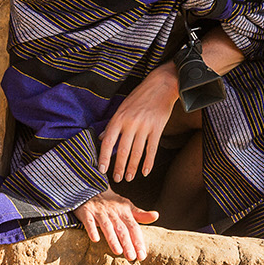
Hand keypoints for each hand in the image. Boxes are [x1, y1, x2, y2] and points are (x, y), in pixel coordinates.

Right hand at [73, 190, 157, 260]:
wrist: (92, 188)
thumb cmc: (112, 202)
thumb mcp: (127, 206)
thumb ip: (140, 214)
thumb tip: (156, 216)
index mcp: (125, 212)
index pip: (134, 228)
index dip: (138, 241)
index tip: (142, 255)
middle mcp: (113, 213)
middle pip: (122, 229)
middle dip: (128, 243)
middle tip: (132, 257)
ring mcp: (100, 212)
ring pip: (107, 226)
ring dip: (112, 238)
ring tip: (118, 252)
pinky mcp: (86, 212)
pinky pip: (89, 221)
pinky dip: (92, 229)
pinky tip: (95, 239)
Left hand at [99, 64, 179, 181]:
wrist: (162, 85)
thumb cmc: (140, 96)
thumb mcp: (122, 107)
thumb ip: (112, 124)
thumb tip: (101, 138)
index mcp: (119, 117)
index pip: (108, 141)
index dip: (105, 156)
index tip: (102, 169)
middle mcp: (131, 123)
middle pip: (123, 150)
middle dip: (119, 167)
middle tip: (117, 179)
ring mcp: (145, 126)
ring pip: (137, 152)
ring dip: (133, 167)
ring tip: (129, 177)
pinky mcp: (158, 128)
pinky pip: (152, 149)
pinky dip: (149, 162)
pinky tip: (145, 172)